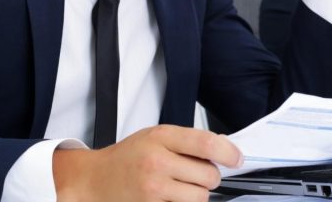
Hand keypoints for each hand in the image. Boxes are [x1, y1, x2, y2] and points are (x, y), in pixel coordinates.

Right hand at [53, 125, 241, 201]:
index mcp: (160, 137)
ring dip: (198, 194)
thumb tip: (223, 149)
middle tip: (197, 174)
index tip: (237, 159)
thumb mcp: (155, 137)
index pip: (206, 144)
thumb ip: (186, 141)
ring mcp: (154, 189)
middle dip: (209, 177)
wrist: (94, 179)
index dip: (228, 153)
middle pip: (208, 175)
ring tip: (181, 187)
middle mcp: (157, 162)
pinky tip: (170, 197)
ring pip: (200, 197)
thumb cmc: (127, 157)